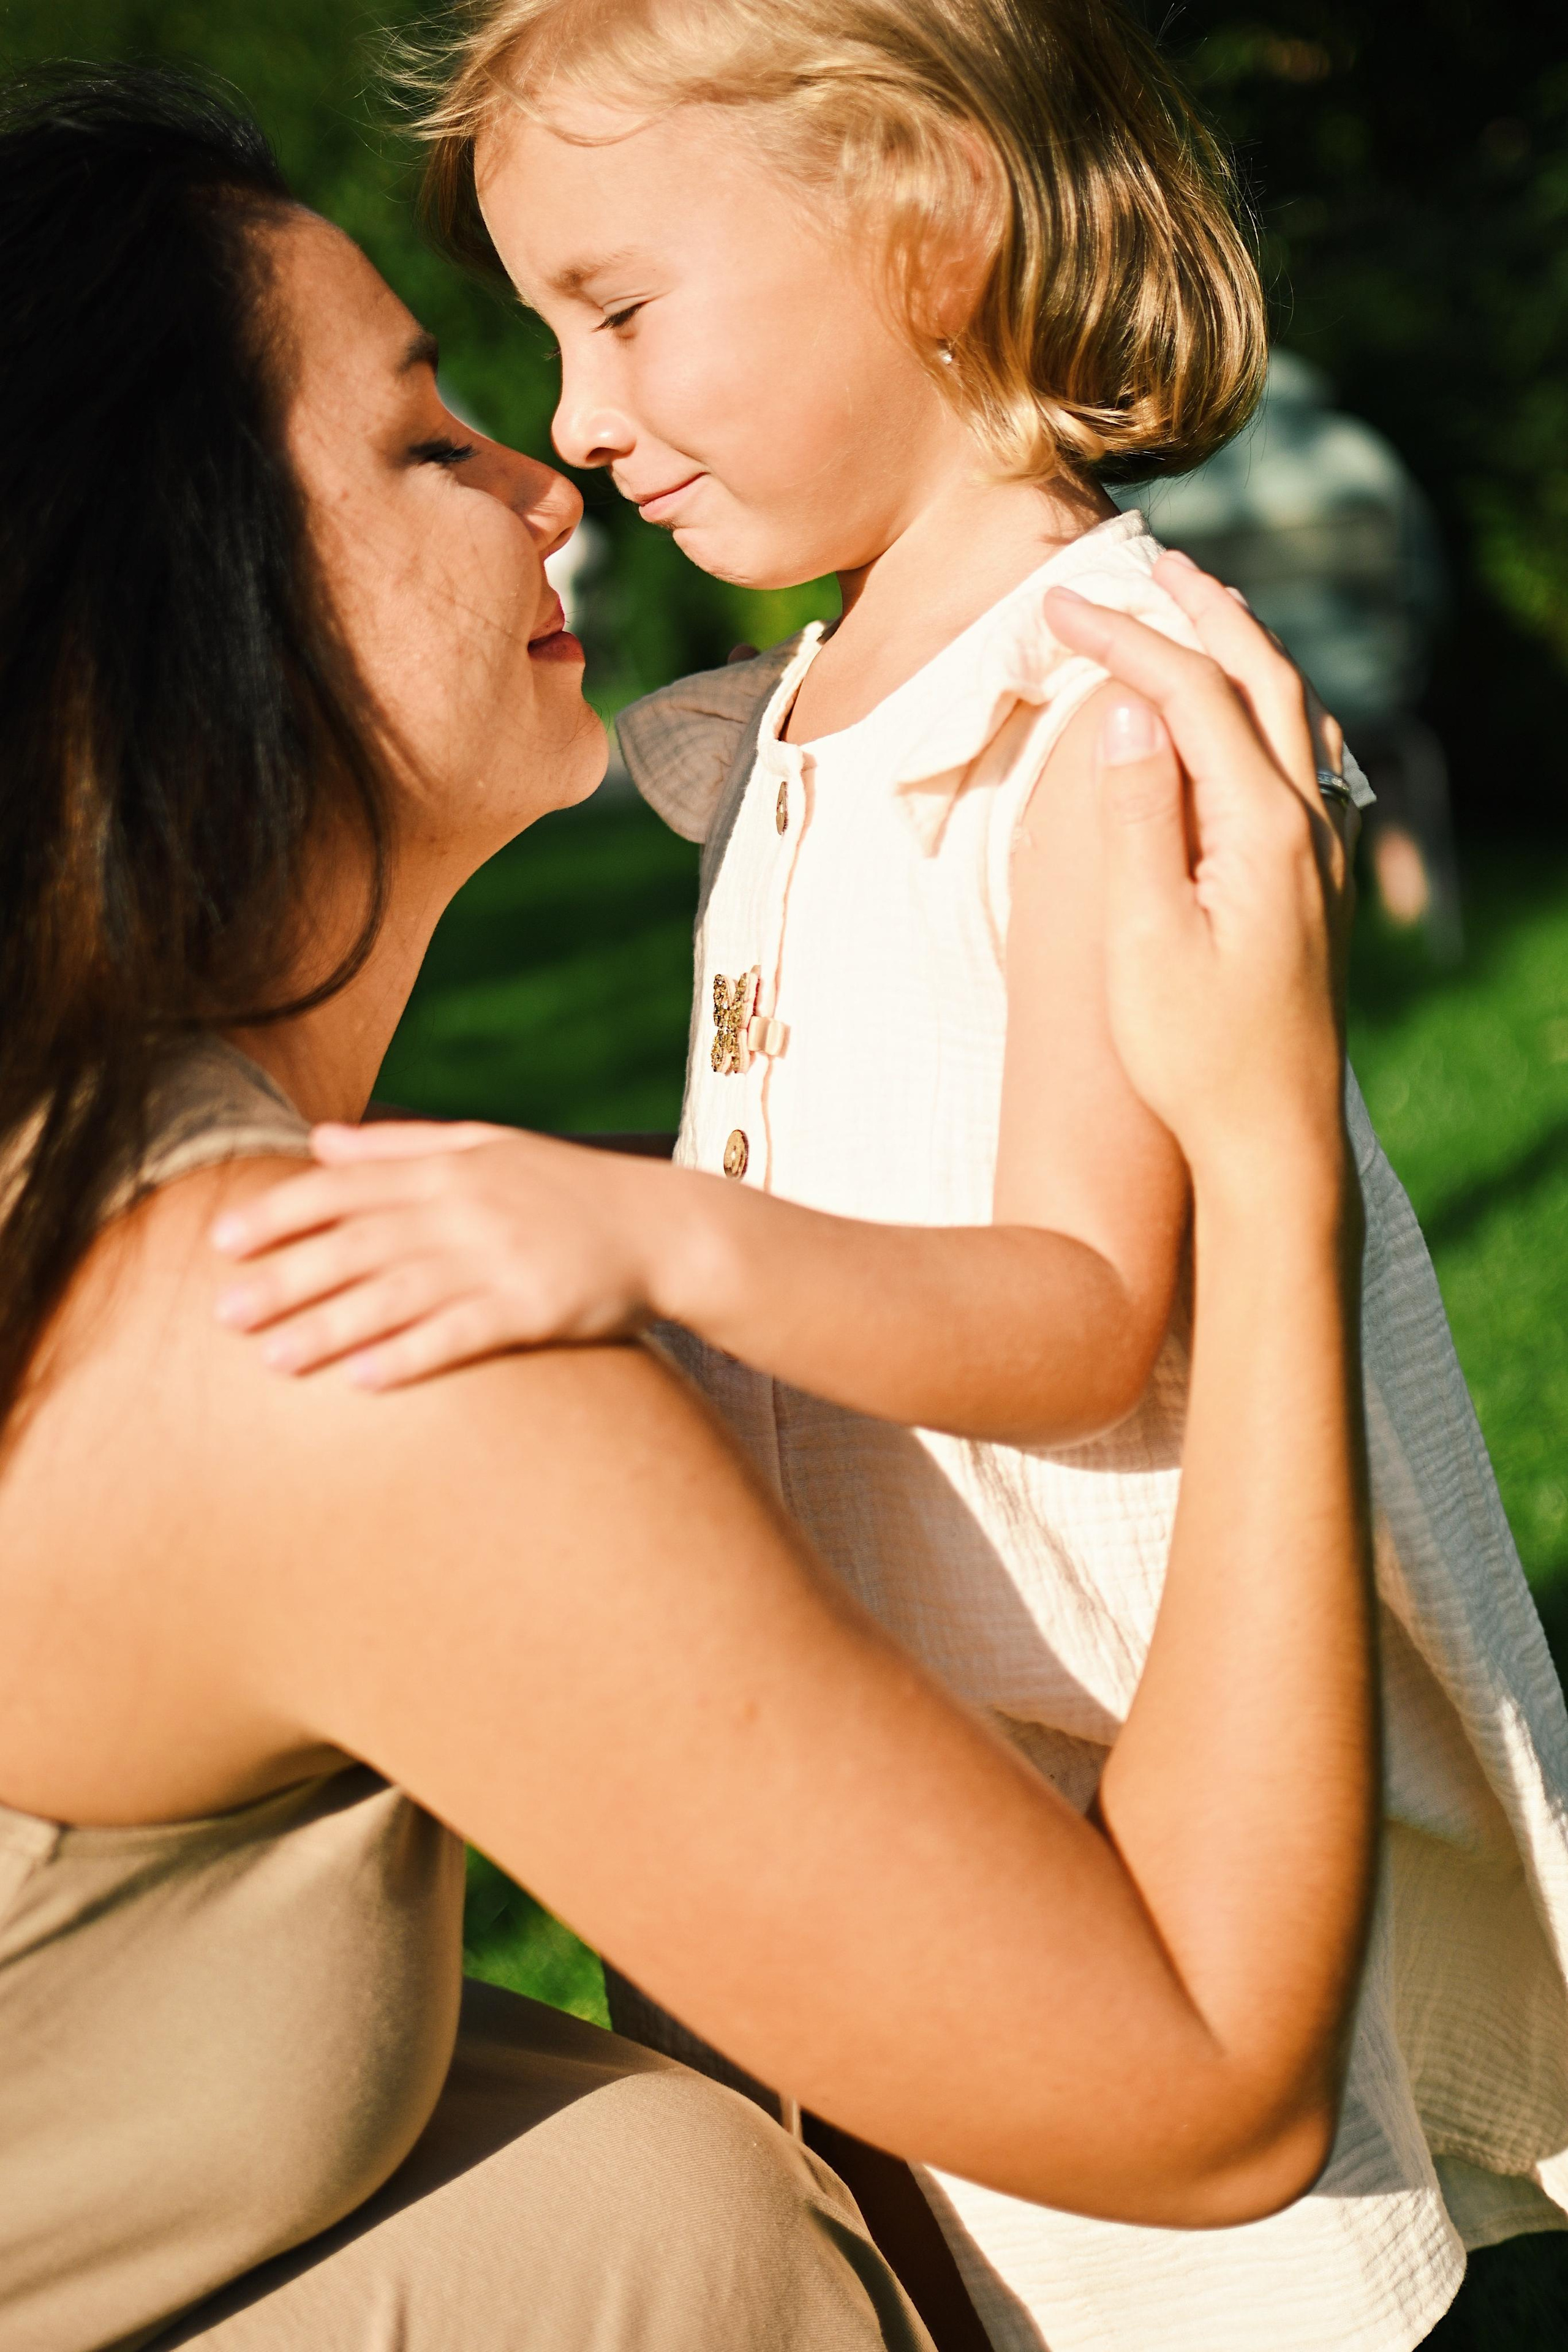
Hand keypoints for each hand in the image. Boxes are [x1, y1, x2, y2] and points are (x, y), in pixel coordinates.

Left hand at [210, 1122, 684, 1386]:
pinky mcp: (534, 1307)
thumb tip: (317, 1140)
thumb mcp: (486, 1146)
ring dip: (330, 1327)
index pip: (346, 1187)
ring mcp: (500, 1259)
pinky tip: (364, 1380)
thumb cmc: (567, 1188)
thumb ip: (399, 1147)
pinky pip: (462, 1335)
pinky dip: (412, 1356)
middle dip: (286, 1277)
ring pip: (398, 1294)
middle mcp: (466, 1209)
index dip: (280, 1212)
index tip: (222, 1240)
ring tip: (273, 1360)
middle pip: (359, 1244)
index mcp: (449, 1168)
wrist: (667, 1225)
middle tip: (222, 1314)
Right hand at [1043, 556, 1348, 1191]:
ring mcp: (1321, 851)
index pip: (1193, 693)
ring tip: (1196, 607)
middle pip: (1263, 676)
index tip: (1062, 606)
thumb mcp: (1144, 939)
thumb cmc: (1195, 1055)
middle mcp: (1308, 824)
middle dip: (1201, 610)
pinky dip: (1266, 704)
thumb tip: (1129, 710)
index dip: (1127, 638)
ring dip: (1242, 647)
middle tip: (1143, 563)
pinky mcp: (1315, 882)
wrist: (1270, 1140)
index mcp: (1263, 828)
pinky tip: (1246, 712)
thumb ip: (1139, 818)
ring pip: (1292, 711)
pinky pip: (1301, 756)